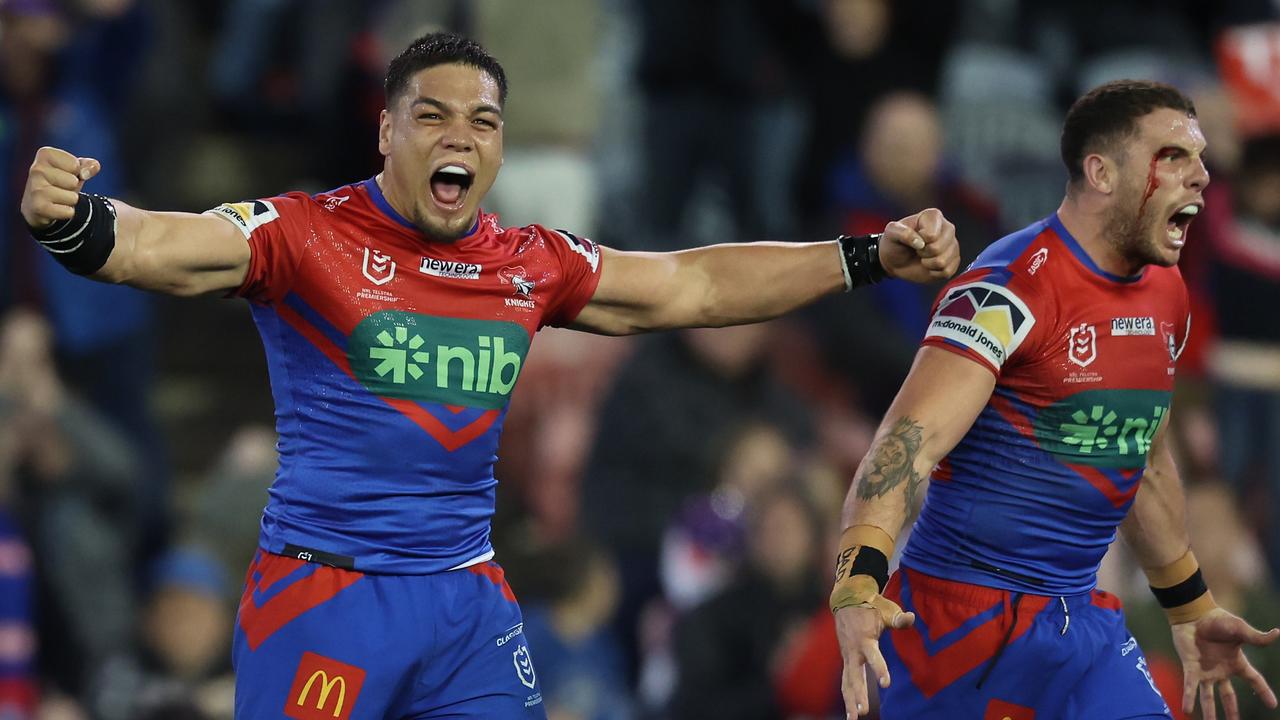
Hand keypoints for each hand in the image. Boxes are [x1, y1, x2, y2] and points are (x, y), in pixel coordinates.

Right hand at [19, 146, 100, 228]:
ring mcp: (35, 188)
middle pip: (74, 182)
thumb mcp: (74, 170)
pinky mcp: (38, 207)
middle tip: (59, 188)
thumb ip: (88, 165)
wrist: (39, 205)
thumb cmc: (59, 182)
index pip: (75, 165)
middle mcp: (36, 169)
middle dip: (72, 188)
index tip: (64, 174)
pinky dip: (66, 213)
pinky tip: (54, 208)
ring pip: (73, 197)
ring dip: (69, 201)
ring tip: (56, 198)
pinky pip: (68, 212)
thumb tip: (92, 169)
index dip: (76, 172)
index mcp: (45, 154)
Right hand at [835, 598, 914, 716]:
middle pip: (854, 677)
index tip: (886, 683)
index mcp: (864, 639)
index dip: (879, 669)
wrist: (847, 600)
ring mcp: (848, 657)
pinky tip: (851, 713)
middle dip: (858, 694)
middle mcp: (853, 651)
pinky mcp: (847, 661)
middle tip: (863, 711)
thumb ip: (898, 618)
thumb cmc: (871, 606)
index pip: (873, 657)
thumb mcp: (886, 610)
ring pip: (847, 683)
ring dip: (850, 702)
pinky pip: (845, 682)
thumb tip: (912, 618)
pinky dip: (847, 698)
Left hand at [879, 208, 959, 283]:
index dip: (919, 241)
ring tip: (923, 257)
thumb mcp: (891, 233)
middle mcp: (947, 228)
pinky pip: (947, 271)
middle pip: (938, 248)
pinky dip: (934, 272)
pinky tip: (929, 265)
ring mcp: (953, 245)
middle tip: (917, 250)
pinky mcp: (954, 261)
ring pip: (943, 261)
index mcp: (933, 216)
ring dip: (927, 264)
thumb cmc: (894, 243)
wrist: (896, 261)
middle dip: (923, 253)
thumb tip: (920, 242)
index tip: (912, 239)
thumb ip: (902, 233)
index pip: (931, 235)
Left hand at [1170, 607, 1279, 719]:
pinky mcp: (1191, 668)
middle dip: (1232, 710)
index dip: (1264, 692)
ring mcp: (1206, 671)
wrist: (1194, 614)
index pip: (1255, 680)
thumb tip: (1277, 633)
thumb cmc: (1218, 620)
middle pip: (1229, 696)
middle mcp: (1221, 670)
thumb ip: (1257, 637)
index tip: (1273, 705)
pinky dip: (1189, 698)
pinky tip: (1186, 711)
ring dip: (1209, 712)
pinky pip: (1190, 687)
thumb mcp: (1240, 629)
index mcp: (1236, 662)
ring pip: (1209, 697)